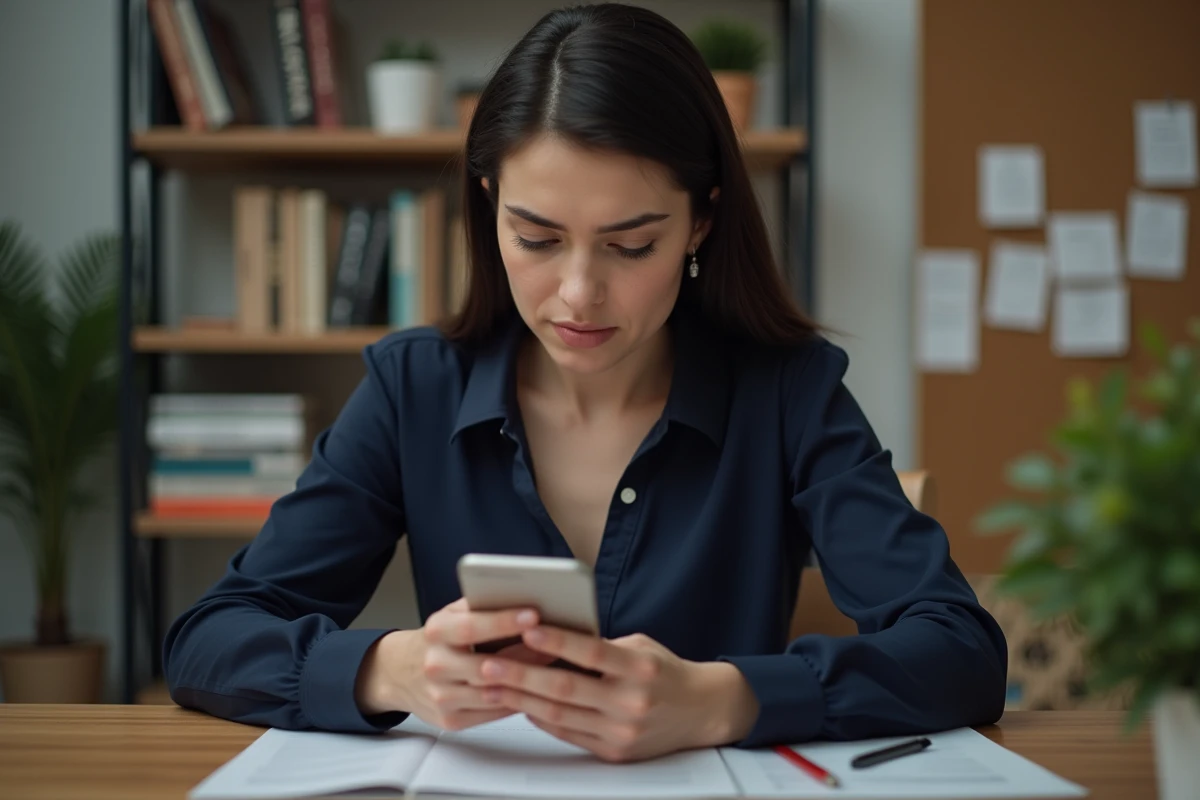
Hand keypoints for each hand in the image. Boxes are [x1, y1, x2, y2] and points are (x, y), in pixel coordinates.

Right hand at [355, 598, 555, 730]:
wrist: (399, 673)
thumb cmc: (438, 638)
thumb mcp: (450, 615)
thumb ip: (480, 606)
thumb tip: (525, 595)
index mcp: (436, 632)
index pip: (472, 627)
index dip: (504, 622)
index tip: (534, 614)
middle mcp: (435, 665)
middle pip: (488, 666)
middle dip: (527, 656)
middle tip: (560, 646)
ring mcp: (441, 697)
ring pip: (494, 694)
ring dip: (528, 682)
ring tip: (557, 667)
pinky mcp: (450, 720)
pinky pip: (493, 713)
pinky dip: (518, 701)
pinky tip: (538, 690)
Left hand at [479, 627, 760, 761]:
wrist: (702, 711)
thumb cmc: (666, 671)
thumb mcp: (640, 647)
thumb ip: (602, 646)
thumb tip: (554, 636)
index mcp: (640, 669)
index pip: (592, 652)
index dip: (558, 640)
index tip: (527, 628)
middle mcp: (631, 702)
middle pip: (567, 688)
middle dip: (522, 676)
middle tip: (489, 665)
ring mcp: (622, 731)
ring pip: (561, 715)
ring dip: (522, 700)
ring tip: (492, 686)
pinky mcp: (615, 752)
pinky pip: (569, 734)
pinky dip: (542, 719)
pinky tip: (521, 705)